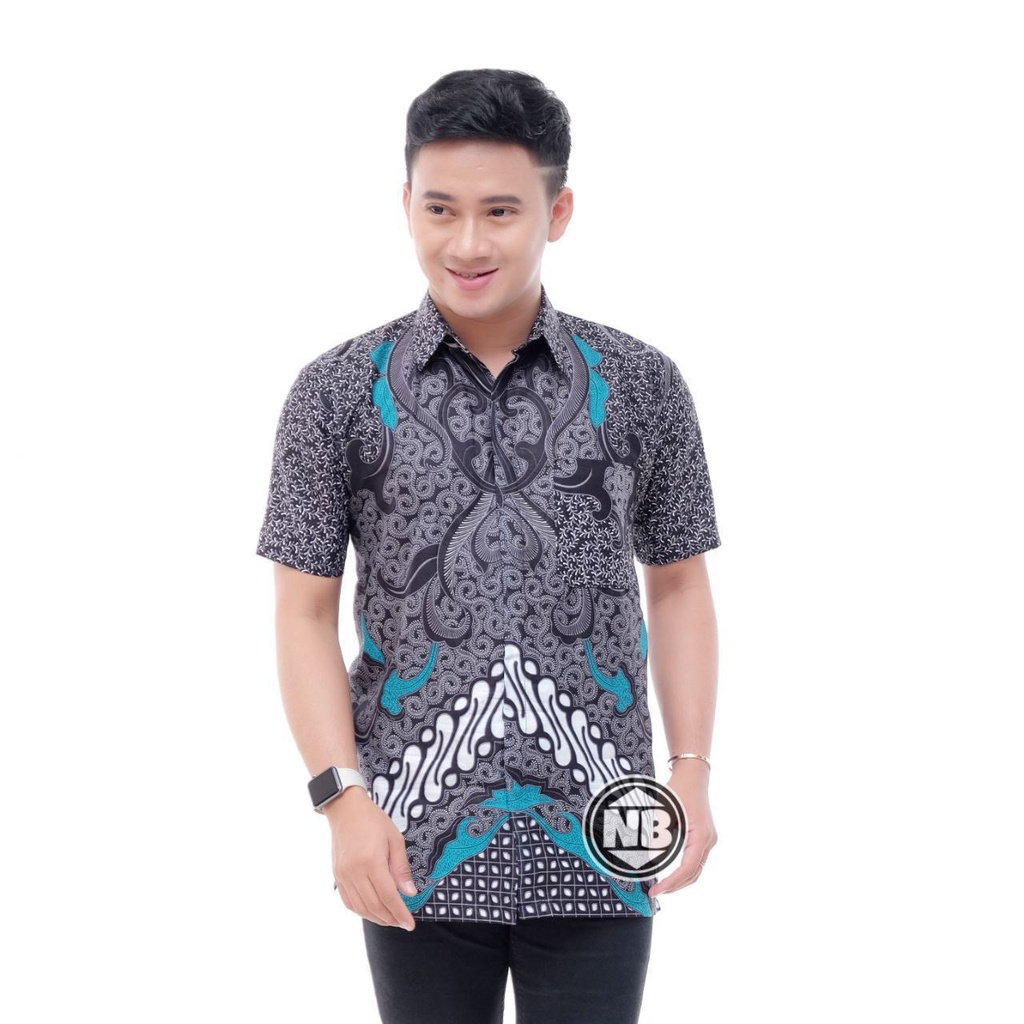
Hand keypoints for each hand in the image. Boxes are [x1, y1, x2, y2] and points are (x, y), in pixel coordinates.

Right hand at [325, 788, 418, 930]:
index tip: (410, 924)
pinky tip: (372, 911)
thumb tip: (410, 893)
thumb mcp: (395, 839)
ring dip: (376, 918)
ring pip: (360, 908)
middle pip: (373, 905)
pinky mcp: (337, 876)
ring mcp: (343, 875)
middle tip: (403, 922)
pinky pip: (348, 901)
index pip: (388, 896)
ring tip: (390, 919)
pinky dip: (361, 911)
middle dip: (390, 918)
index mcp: (371, 861)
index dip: (400, 913)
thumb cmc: (374, 821)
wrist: (346, 809)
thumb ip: (401, 868)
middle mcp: (354, 872)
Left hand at [648, 762, 716, 897]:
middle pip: (693, 874)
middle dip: (674, 886)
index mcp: (701, 837)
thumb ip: (657, 837)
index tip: (655, 891)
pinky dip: (682, 870)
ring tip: (661, 886)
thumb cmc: (678, 790)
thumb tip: (648, 861)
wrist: (692, 775)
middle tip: (655, 892)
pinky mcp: (704, 837)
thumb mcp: (664, 813)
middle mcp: (708, 841)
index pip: (686, 869)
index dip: (671, 883)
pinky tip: (668, 872)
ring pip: (695, 869)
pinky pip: (694, 860)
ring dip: (679, 880)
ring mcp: (708, 840)